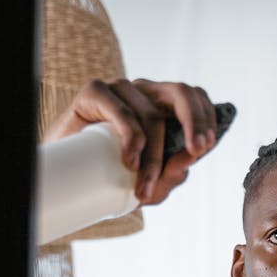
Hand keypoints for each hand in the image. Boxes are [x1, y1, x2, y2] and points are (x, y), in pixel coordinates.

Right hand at [44, 78, 220, 204]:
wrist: (71, 175)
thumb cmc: (114, 175)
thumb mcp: (151, 182)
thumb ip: (174, 172)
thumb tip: (191, 156)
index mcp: (163, 105)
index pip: (194, 98)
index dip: (206, 118)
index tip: (206, 146)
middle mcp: (144, 92)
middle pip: (181, 93)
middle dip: (194, 122)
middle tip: (197, 151)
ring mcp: (120, 90)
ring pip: (152, 115)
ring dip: (154, 156)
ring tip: (145, 186)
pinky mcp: (95, 93)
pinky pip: (123, 112)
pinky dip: (131, 139)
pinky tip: (130, 161)